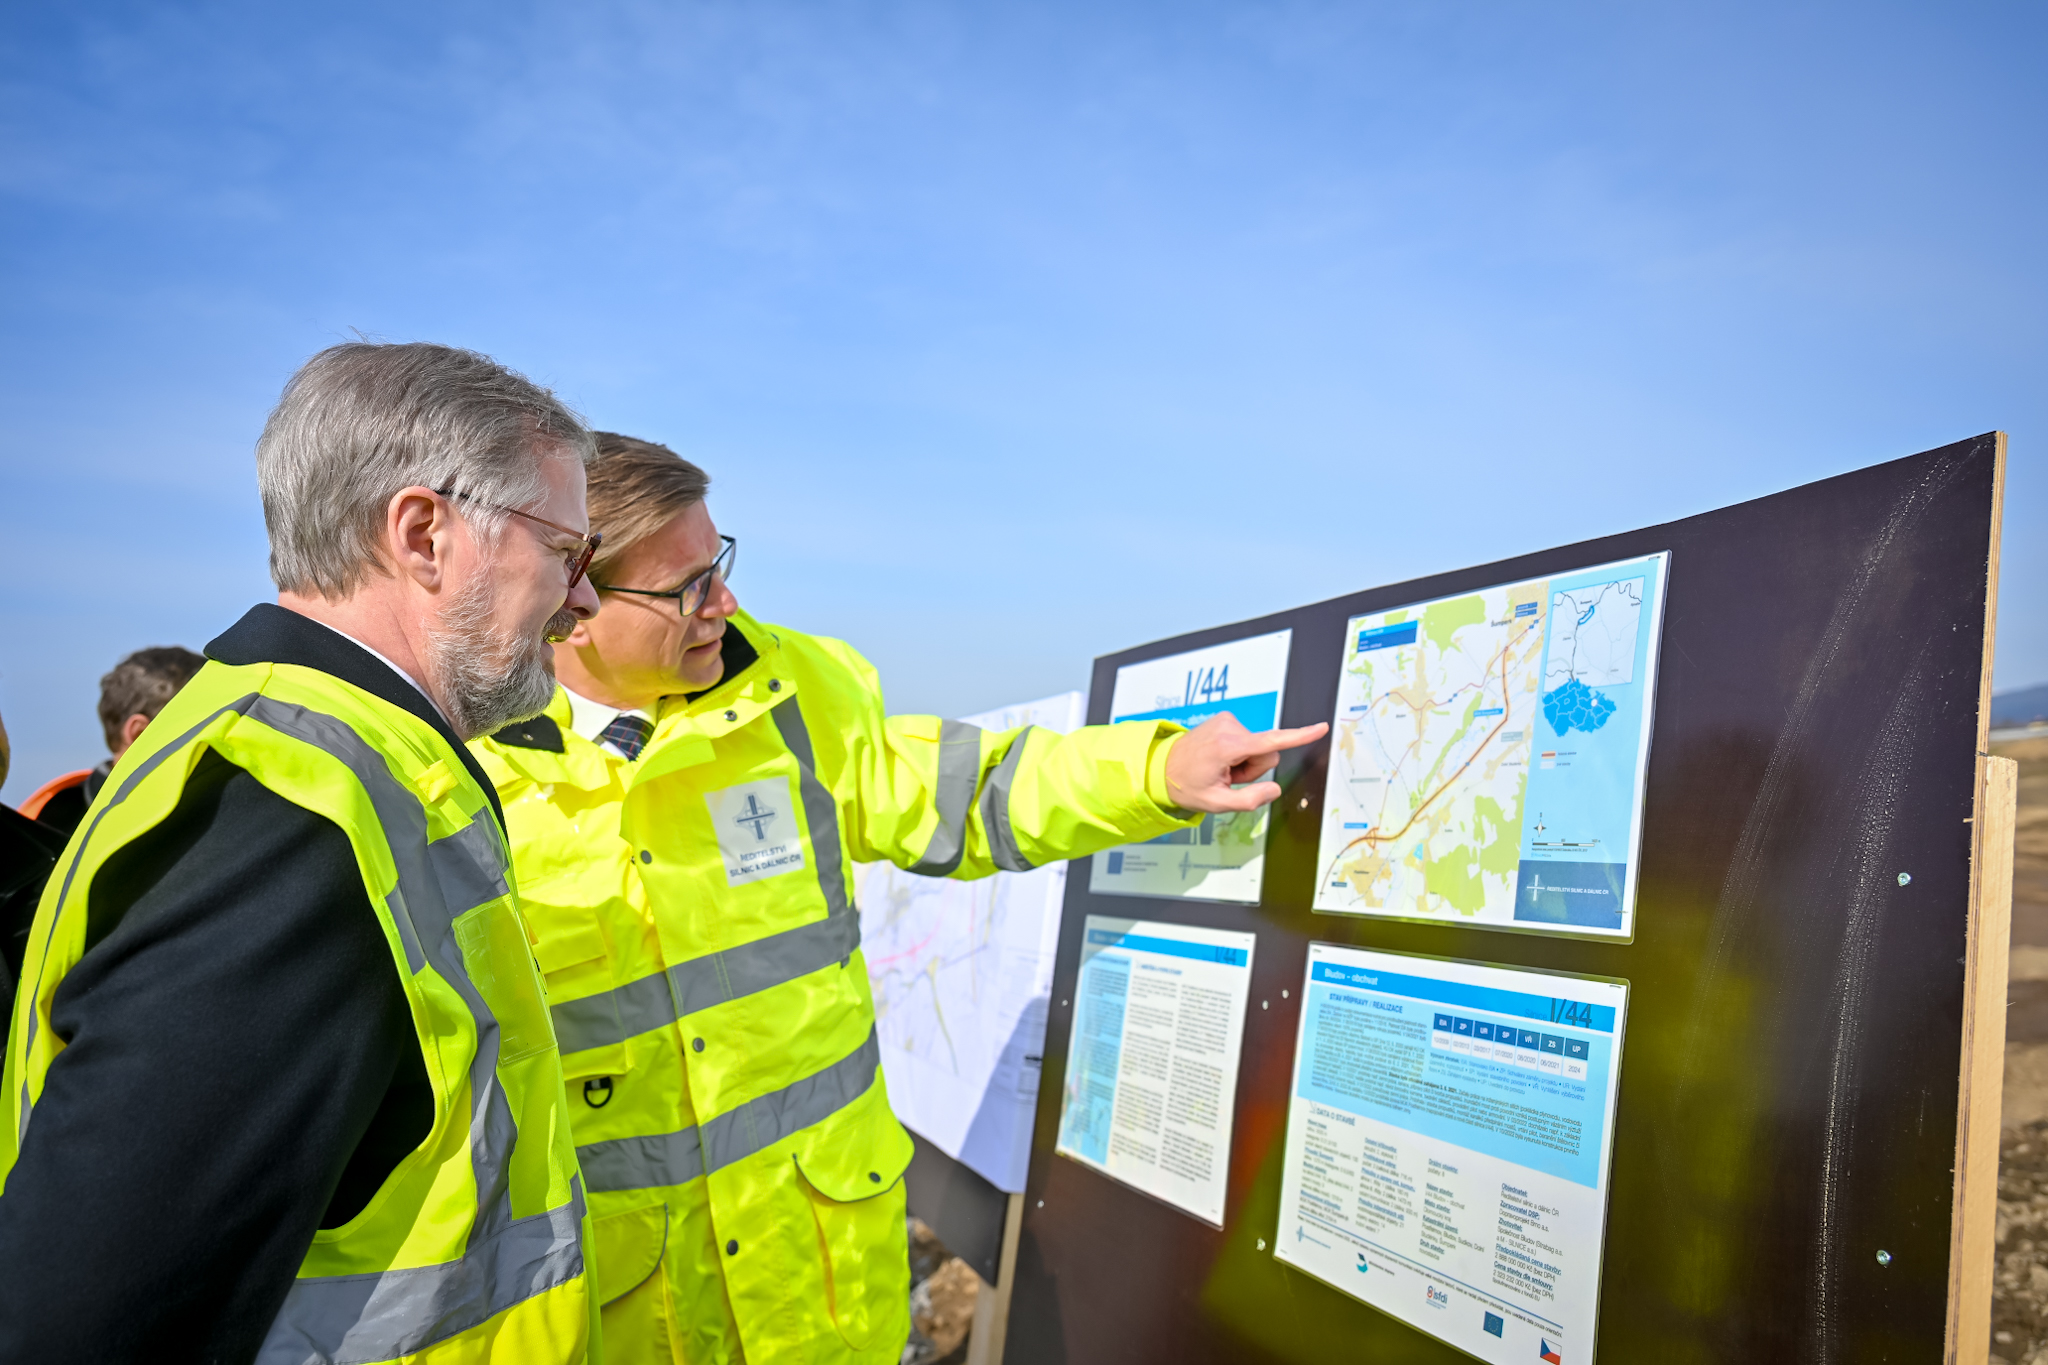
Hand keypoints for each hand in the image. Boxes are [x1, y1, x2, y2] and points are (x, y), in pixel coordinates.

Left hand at [1162, 714, 1328, 812]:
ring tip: (1221, 769)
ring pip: (1258, 747)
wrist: (1162, 768)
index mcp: (1228, 746)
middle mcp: (1229, 727)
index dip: (1300, 736)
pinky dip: (1238, 753)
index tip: (1321, 727)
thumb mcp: (1217, 803)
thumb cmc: (1186, 785)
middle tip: (1228, 777)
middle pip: (1267, 752)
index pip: (1272, 742)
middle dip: (1254, 769)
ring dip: (1244, 762)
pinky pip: (1248, 740)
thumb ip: (1250, 799)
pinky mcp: (1226, 720)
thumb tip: (1274, 788)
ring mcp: (1227, 721)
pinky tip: (1219, 760)